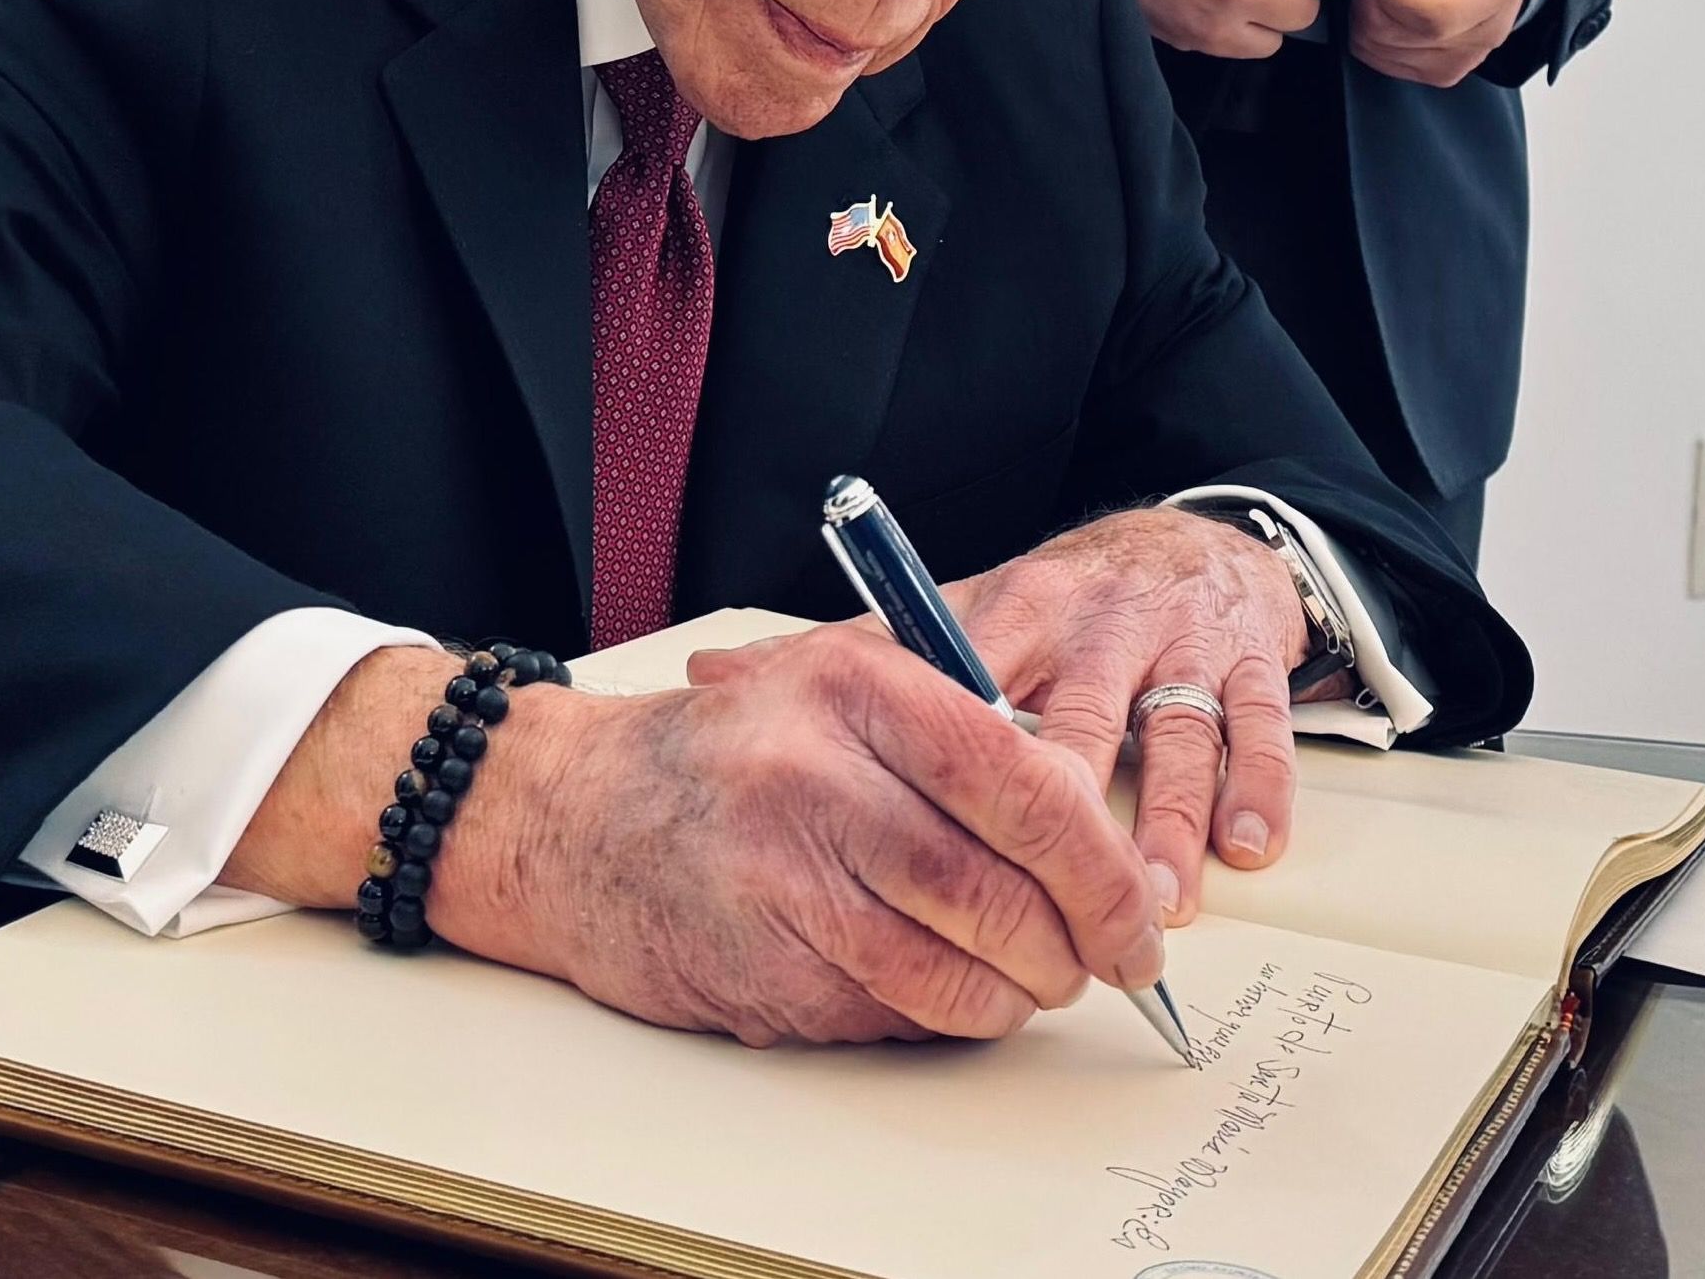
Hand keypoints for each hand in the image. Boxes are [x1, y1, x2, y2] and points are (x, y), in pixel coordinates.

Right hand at [429, 626, 1173, 1045]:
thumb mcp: (835, 690)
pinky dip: (938, 1018)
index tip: (1139, 910)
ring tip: (1025, 982)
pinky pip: (890, 1014)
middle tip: (1103, 961)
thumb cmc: (724, 754)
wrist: (565, 812)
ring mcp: (781, 877)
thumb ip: (957, 737)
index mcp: (857, 686)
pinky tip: (937, 991)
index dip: (1105, 866)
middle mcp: (818, 775)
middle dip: (1077, 946)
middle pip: (1001, 891)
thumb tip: (1092, 829)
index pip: (1027, 784)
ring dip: (1014, 996)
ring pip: (955, 970)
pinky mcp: (757, 965)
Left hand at [943, 507, 1306, 921]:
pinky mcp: (1253, 660)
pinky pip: (1260, 726)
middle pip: (1084, 723)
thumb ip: (922, 655)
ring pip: (1178, 735)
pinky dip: (1259, 789)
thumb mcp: (995, 605)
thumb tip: (812, 693)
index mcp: (1024, 611)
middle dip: (1075, 821)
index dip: (969, 774)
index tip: (949, 845)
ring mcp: (1184, 642)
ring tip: (1159, 904)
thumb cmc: (1078, 598)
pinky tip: (1246, 846)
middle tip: (1067, 905)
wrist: (1196, 541)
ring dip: (1171, 825)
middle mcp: (1104, 624)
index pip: (985, 690)